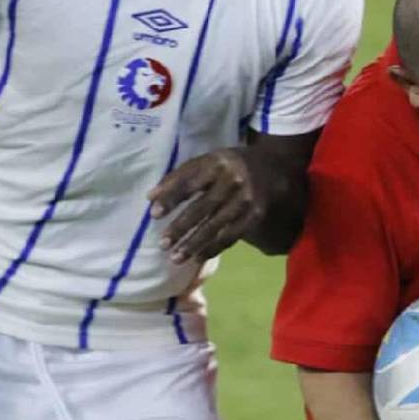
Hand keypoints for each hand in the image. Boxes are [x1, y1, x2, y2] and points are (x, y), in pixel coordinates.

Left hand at [147, 149, 264, 263]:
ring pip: (217, 225)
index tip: (154, 214)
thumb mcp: (204, 161)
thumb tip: (151, 198)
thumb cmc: (225, 166)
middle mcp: (233, 181)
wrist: (267, 168)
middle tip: (163, 244)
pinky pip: (231, 236)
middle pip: (203, 207)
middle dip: (181, 227)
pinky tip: (197, 258)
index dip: (172, 198)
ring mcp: (245, 200)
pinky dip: (213, 248)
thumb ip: (179, 177)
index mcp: (217, 163)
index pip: (190, 182)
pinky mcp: (254, 216)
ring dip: (194, 244)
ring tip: (175, 257)